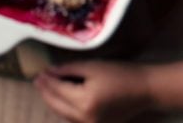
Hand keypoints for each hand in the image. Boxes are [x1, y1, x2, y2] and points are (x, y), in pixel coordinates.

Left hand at [34, 61, 151, 122]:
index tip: (38, 72)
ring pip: (63, 114)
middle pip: (57, 106)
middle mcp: (84, 118)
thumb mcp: (94, 66)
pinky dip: (65, 108)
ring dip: (53, 101)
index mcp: (84, 101)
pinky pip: (73, 118)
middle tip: (37, 80)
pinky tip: (61, 99)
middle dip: (46, 93)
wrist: (145, 89)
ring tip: (46, 88)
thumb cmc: (121, 73)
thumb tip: (50, 72)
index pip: (57, 90)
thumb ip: (69, 69)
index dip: (46, 81)